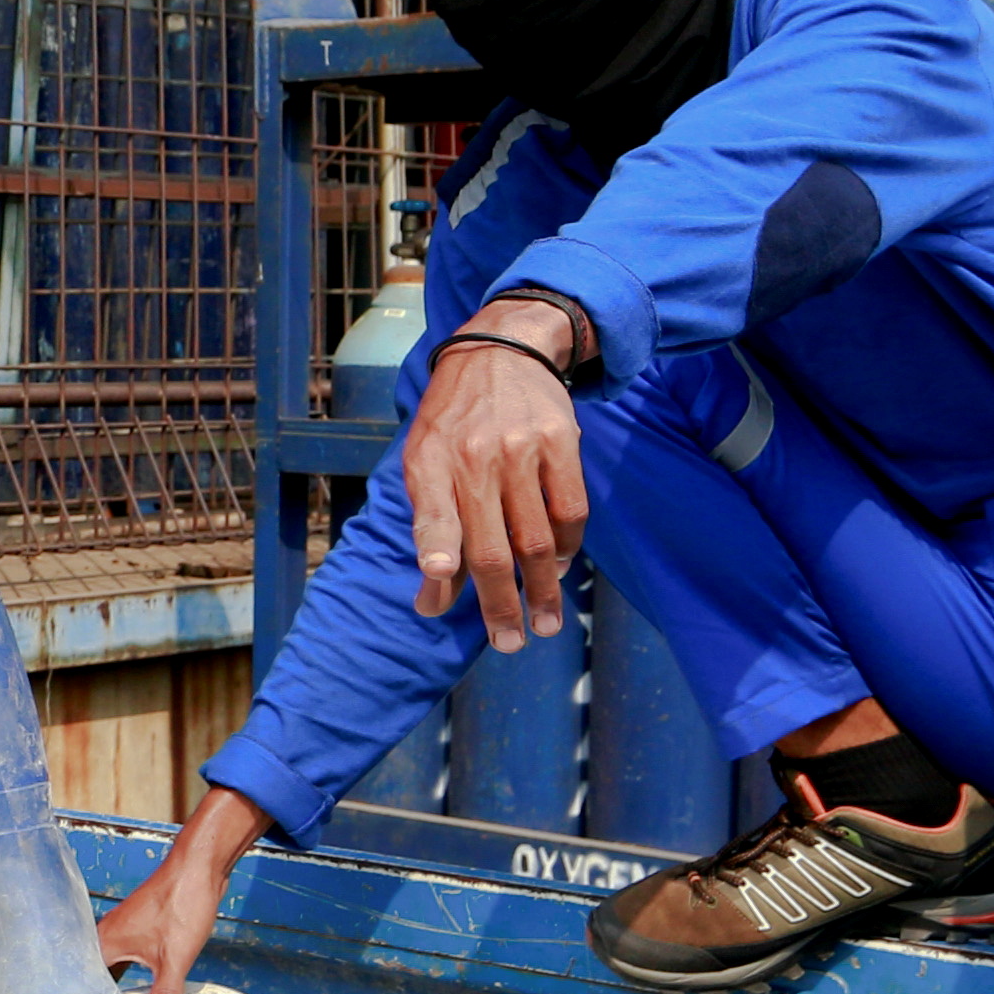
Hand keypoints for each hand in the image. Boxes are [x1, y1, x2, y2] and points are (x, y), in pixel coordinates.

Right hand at [97, 787, 266, 993]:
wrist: (199, 866)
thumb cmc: (181, 902)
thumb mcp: (175, 957)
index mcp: (104, 942)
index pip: (82, 984)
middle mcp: (106, 935)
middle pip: (93, 978)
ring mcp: (123, 931)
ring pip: (110, 968)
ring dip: (114, 990)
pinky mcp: (140, 929)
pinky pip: (126, 959)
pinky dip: (130, 977)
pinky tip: (139, 990)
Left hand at [405, 301, 589, 645]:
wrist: (499, 350)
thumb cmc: (452, 420)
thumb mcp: (423, 460)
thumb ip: (428, 526)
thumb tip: (431, 600)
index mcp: (432, 461)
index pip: (433, 518)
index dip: (436, 558)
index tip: (436, 595)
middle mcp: (476, 457)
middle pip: (493, 546)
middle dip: (500, 604)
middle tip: (509, 643)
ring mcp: (522, 449)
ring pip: (537, 538)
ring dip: (542, 588)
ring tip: (543, 623)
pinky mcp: (562, 441)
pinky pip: (571, 510)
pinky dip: (567, 547)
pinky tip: (559, 567)